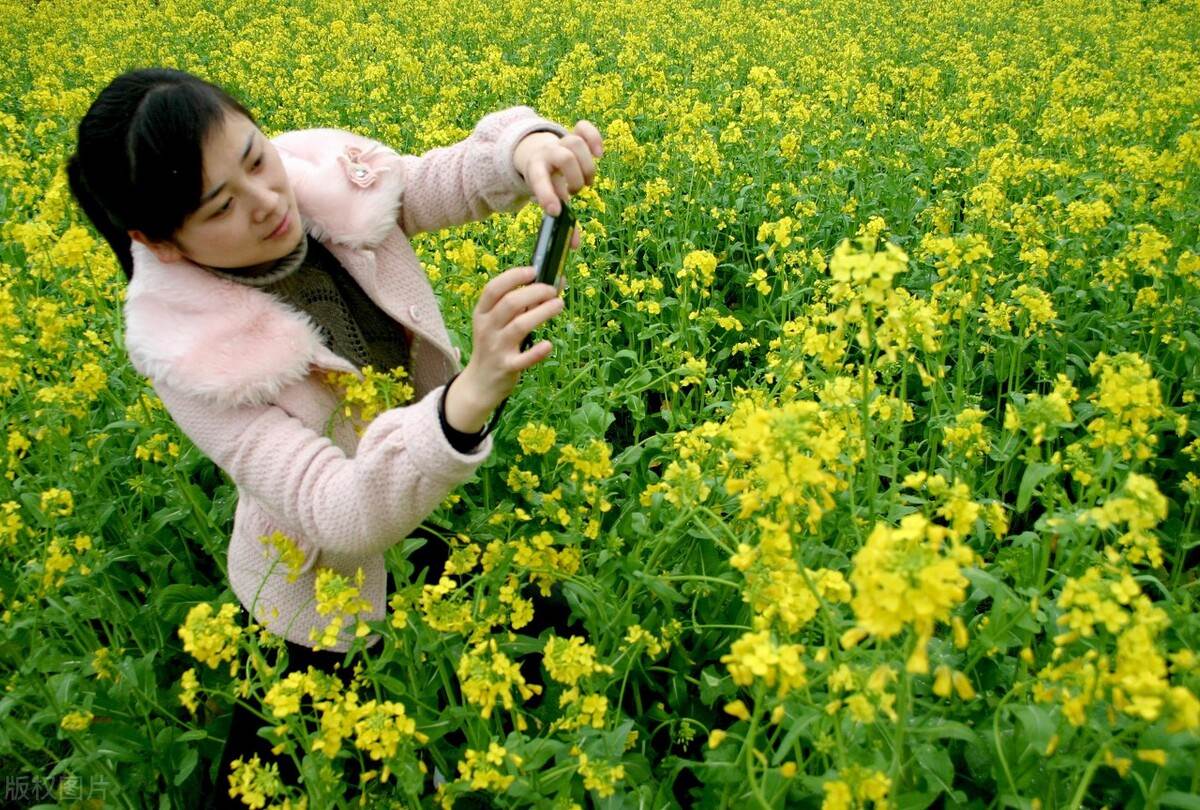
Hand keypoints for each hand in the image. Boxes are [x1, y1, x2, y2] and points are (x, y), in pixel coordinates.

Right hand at [442, 266, 563, 432]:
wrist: (480, 383)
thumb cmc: (494, 345)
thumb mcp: (496, 324)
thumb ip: (519, 305)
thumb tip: (553, 282)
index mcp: (482, 314)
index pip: (493, 289)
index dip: (514, 277)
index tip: (533, 271)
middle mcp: (487, 328)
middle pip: (510, 303)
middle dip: (535, 292)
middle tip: (552, 291)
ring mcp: (496, 348)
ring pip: (519, 326)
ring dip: (542, 312)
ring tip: (559, 305)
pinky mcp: (507, 367)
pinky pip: (523, 359)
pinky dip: (537, 352)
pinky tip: (548, 344)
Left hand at [513, 121, 603, 216]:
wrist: (539, 156)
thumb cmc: (547, 185)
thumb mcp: (549, 200)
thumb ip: (562, 221)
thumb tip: (575, 246)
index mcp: (535, 170)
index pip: (540, 181)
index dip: (548, 195)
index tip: (557, 212)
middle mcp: (547, 153)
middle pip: (566, 158)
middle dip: (576, 178)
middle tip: (576, 192)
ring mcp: (561, 142)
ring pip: (577, 144)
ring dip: (587, 167)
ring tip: (586, 181)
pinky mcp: (575, 134)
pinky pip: (585, 128)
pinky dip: (594, 138)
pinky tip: (599, 153)